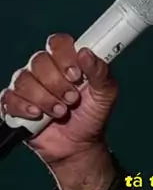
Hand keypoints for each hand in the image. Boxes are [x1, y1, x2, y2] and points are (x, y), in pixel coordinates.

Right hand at [0, 33, 118, 165]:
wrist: (79, 146)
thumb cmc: (91, 116)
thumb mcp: (105, 94)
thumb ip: (100, 72)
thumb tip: (86, 53)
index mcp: (66, 61)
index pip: (58, 43)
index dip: (64, 56)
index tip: (76, 75)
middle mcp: (44, 70)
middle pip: (39, 61)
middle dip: (57, 83)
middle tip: (72, 99)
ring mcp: (28, 87)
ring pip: (23, 80)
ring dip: (44, 98)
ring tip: (60, 112)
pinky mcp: (15, 105)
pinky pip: (8, 98)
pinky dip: (23, 106)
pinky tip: (37, 115)